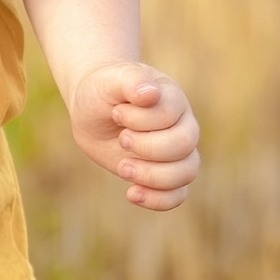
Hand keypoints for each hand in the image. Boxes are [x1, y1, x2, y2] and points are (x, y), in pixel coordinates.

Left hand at [68, 61, 198, 209]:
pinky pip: (177, 196)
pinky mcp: (164, 175)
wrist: (93, 108)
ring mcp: (176, 153)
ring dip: (153, 176)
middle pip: (184, 145)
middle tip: (121, 139)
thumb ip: (131, 81)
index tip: (116, 113)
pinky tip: (132, 193)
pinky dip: (158, 200)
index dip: (142, 119)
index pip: (170, 115)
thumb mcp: (111, 79)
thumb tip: (150, 94)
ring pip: (187, 173)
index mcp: (172, 100)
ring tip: (123, 168)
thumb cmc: (104, 90)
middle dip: (148, 147)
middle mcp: (182, 126)